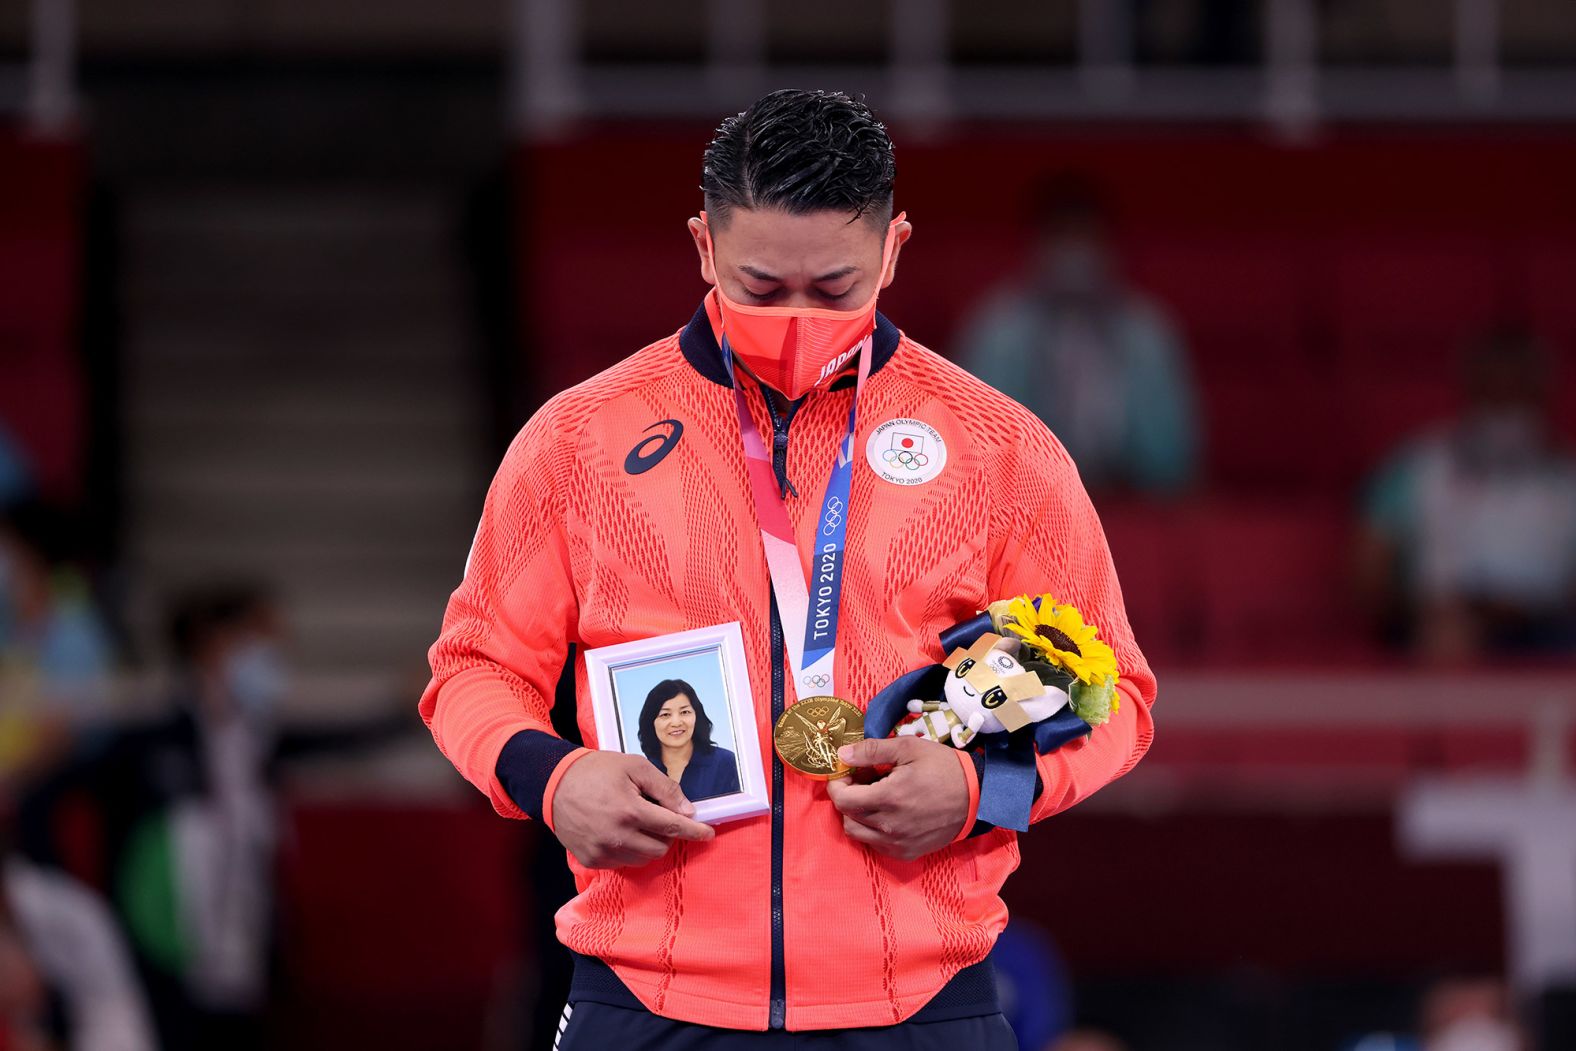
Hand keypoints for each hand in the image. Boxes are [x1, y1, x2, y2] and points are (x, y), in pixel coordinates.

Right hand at [550, 751, 714, 868]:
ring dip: (649, 843)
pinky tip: (620, 831)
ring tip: (636, 821)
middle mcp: (617, 837)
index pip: (672, 827)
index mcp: (630, 811)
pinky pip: (623, 862)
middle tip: (657, 815)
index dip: (694, 831)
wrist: (553, 783)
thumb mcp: (634, 766)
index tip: (708, 834)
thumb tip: (688, 810)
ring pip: (643, 859)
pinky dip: (629, 850)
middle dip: (667, 834)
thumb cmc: (596, 770)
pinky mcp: (591, 860)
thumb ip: (664, 788)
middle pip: (660, 848)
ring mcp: (602, 852)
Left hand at [825, 737, 969, 861]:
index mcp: (888, 798)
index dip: (838, 784)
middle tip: (863, 780)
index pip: (842, 799)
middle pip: (847, 816)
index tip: (848, 772)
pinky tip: (887, 813)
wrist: (977, 797)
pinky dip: (872, 829)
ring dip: (857, 814)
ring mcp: (898, 843)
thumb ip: (872, 751)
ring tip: (874, 797)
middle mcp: (889, 826)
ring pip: (857, 833)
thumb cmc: (943, 768)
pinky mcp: (906, 852)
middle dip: (847, 796)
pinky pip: (875, 844)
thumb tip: (841, 755)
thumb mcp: (909, 748)